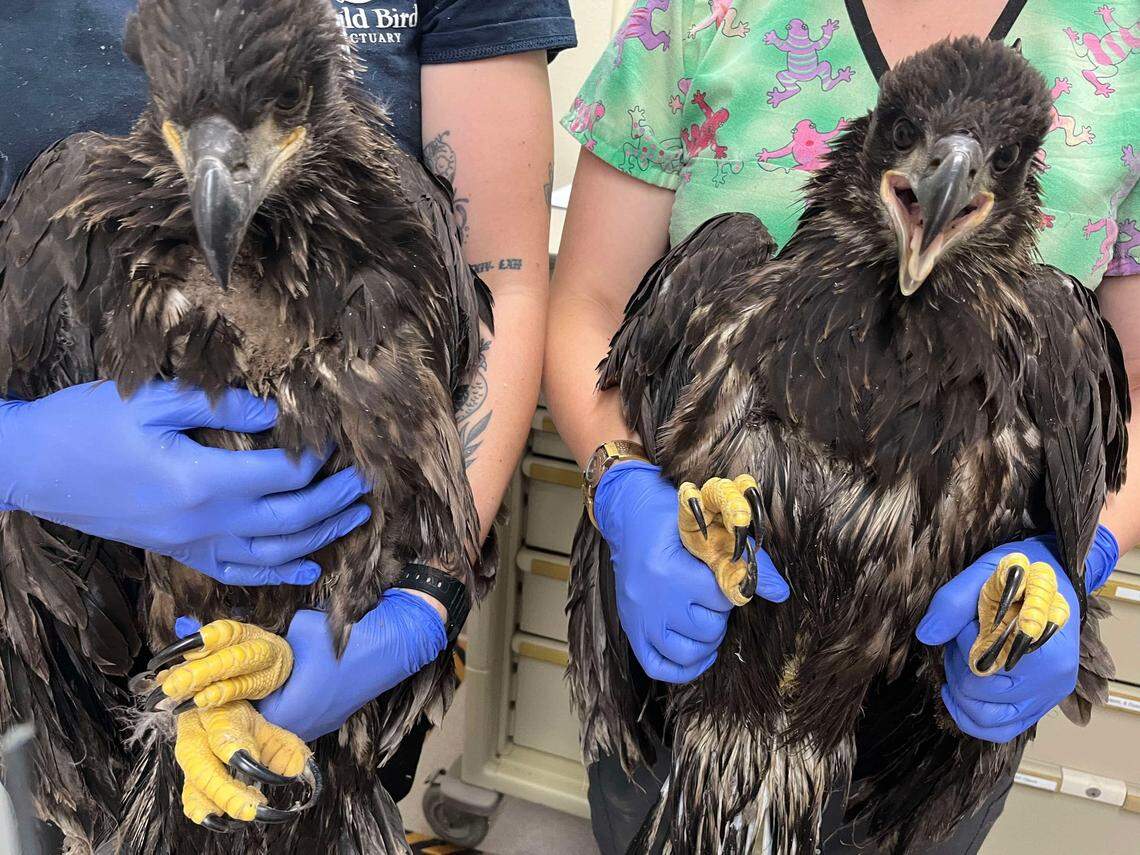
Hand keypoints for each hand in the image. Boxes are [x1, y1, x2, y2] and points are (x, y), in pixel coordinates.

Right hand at [0, 380, 371, 584]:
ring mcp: (192, 544)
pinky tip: (311, 568)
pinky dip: (280, 574)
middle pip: (293, 518)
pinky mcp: (179, 553)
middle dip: (337, 500)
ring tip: (357, 517)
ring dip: (322, 536)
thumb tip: (277, 412)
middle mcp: (205, 522)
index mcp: (203, 480)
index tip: (342, 437)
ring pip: (275, 552)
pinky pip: (239, 572)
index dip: (321, 456)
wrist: (29, 467)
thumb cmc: (86, 424)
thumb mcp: (152, 399)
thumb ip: (222, 405)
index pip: (286, 474)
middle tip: (368, 480)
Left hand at [243, 591, 447, 740]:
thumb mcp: (297, 630)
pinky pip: (301, 712)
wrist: (391, 646)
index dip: (225, 690)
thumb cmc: (343, 641)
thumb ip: (269, 638)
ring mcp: (320, 725)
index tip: (215, 674)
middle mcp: (301, 728)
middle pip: (259, 718)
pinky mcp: (333, 716)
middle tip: (235, 671)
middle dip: (247, 695)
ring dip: (271, 697)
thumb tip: (247, 637)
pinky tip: (293, 675)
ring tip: (262, 672)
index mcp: (285, 714)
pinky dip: (292, 697)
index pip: (239, 711)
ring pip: (281, 716)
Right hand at [594, 461, 788, 683]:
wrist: (628, 515)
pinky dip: (684, 667)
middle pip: (708, 629)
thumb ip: (748, 560)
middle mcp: (652, 600)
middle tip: (712, 595)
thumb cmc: (671, 520)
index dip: (732, 590)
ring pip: (687, 653)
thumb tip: (781, 592)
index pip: (722, 599)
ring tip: (706, 618)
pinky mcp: (631, 629)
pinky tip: (700, 650)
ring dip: (706, 640)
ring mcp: (639, 619)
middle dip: (719, 614)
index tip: (726, 578)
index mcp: (670, 571)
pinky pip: (658, 667)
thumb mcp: (709, 530)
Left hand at [916, 526, 1119, 741]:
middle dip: (957, 665)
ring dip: (961, 692)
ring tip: (964, 660)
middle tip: (962, 638)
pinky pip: (1000, 729)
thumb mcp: (983, 574)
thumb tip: (927, 635)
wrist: (1053, 578)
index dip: (963, 643)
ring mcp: (1047, 697)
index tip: (970, 621)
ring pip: (986, 719)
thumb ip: (953, 603)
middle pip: (979, 694)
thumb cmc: (1021, 574)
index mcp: (1043, 647)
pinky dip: (971, 717)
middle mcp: (1051, 680)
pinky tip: (957, 693)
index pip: (982, 666)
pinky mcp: (1038, 706)